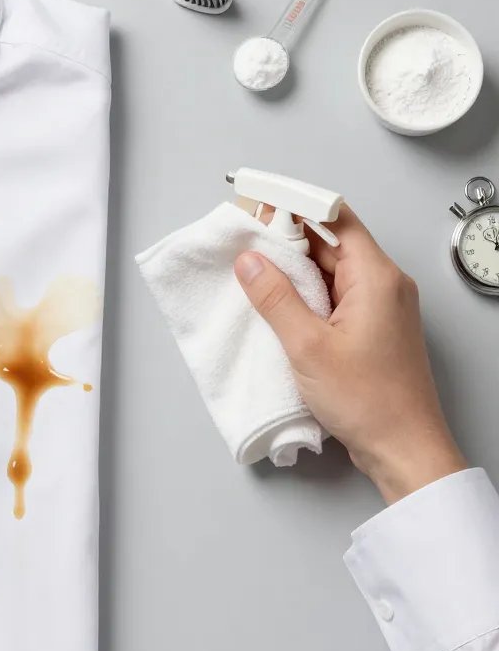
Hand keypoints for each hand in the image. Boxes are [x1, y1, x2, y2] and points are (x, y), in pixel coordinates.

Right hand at [234, 205, 466, 503]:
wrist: (404, 448)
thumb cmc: (369, 401)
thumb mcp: (308, 347)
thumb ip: (275, 298)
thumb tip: (250, 261)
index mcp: (376, 276)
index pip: (334, 217)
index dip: (295, 204)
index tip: (259, 202)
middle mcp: (384, 285)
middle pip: (332, 242)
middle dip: (288, 239)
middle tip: (245, 241)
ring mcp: (381, 307)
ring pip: (333, 272)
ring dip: (296, 271)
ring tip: (254, 274)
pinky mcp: (374, 329)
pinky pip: (337, 298)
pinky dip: (309, 297)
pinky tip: (280, 308)